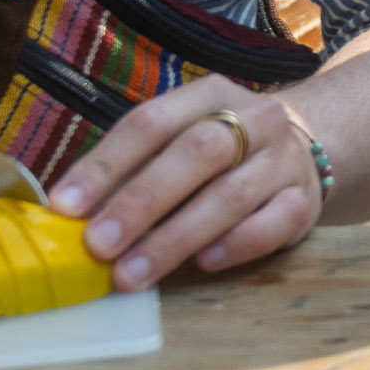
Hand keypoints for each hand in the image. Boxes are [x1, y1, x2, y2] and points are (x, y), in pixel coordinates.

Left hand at [50, 78, 323, 288]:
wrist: (301, 150)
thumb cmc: (219, 153)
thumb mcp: (178, 140)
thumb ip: (132, 171)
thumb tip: (71, 216)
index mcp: (211, 95)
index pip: (151, 122)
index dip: (105, 165)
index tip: (65, 208)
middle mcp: (256, 119)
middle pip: (197, 153)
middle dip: (140, 202)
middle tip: (97, 246)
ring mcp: (285, 159)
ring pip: (231, 196)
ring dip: (174, 238)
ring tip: (131, 274)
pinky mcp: (305, 200)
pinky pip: (273, 224)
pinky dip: (235, 245)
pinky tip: (203, 264)